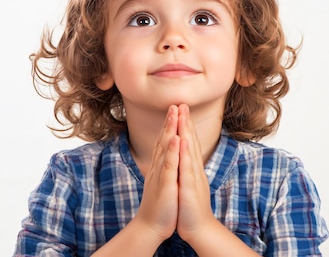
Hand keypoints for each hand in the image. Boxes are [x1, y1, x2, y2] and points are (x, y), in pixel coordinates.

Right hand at [134, 105, 179, 240]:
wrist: (151, 225)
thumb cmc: (160, 204)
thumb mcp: (164, 181)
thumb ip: (166, 166)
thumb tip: (169, 155)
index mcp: (161, 166)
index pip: (166, 141)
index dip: (171, 124)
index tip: (176, 108)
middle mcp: (159, 167)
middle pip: (164, 140)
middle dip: (170, 121)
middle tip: (175, 103)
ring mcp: (161, 175)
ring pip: (165, 149)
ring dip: (169, 130)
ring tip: (175, 113)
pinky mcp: (165, 185)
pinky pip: (168, 166)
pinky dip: (171, 152)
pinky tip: (175, 140)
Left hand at [175, 104, 215, 242]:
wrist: (199, 228)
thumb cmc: (191, 206)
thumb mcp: (187, 182)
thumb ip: (186, 168)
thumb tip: (184, 156)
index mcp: (191, 168)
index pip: (188, 143)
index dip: (185, 126)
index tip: (181, 109)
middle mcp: (194, 170)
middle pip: (190, 142)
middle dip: (186, 122)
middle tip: (182, 103)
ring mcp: (193, 178)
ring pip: (189, 151)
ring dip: (186, 132)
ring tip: (183, 116)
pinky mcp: (189, 188)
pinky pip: (186, 168)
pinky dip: (184, 154)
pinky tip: (182, 142)